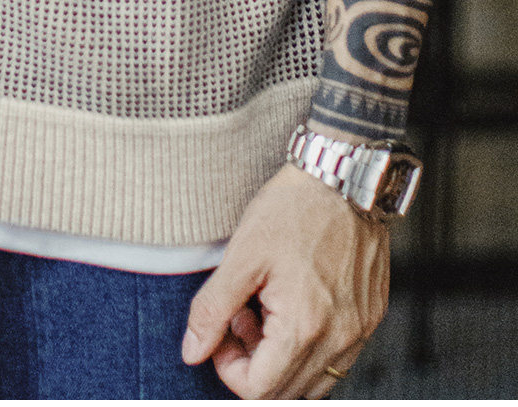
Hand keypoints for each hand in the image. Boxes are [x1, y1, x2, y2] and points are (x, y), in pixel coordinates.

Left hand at [181, 163, 388, 398]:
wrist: (344, 176)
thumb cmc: (292, 209)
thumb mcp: (241, 254)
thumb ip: (213, 309)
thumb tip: (192, 352)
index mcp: (304, 328)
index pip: (258, 391)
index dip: (228, 368)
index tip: (222, 330)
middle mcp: (339, 340)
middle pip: (286, 392)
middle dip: (253, 363)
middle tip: (241, 316)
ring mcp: (359, 331)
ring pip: (314, 382)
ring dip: (281, 360)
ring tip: (266, 309)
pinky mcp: (370, 317)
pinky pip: (336, 359)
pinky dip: (308, 348)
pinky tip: (292, 306)